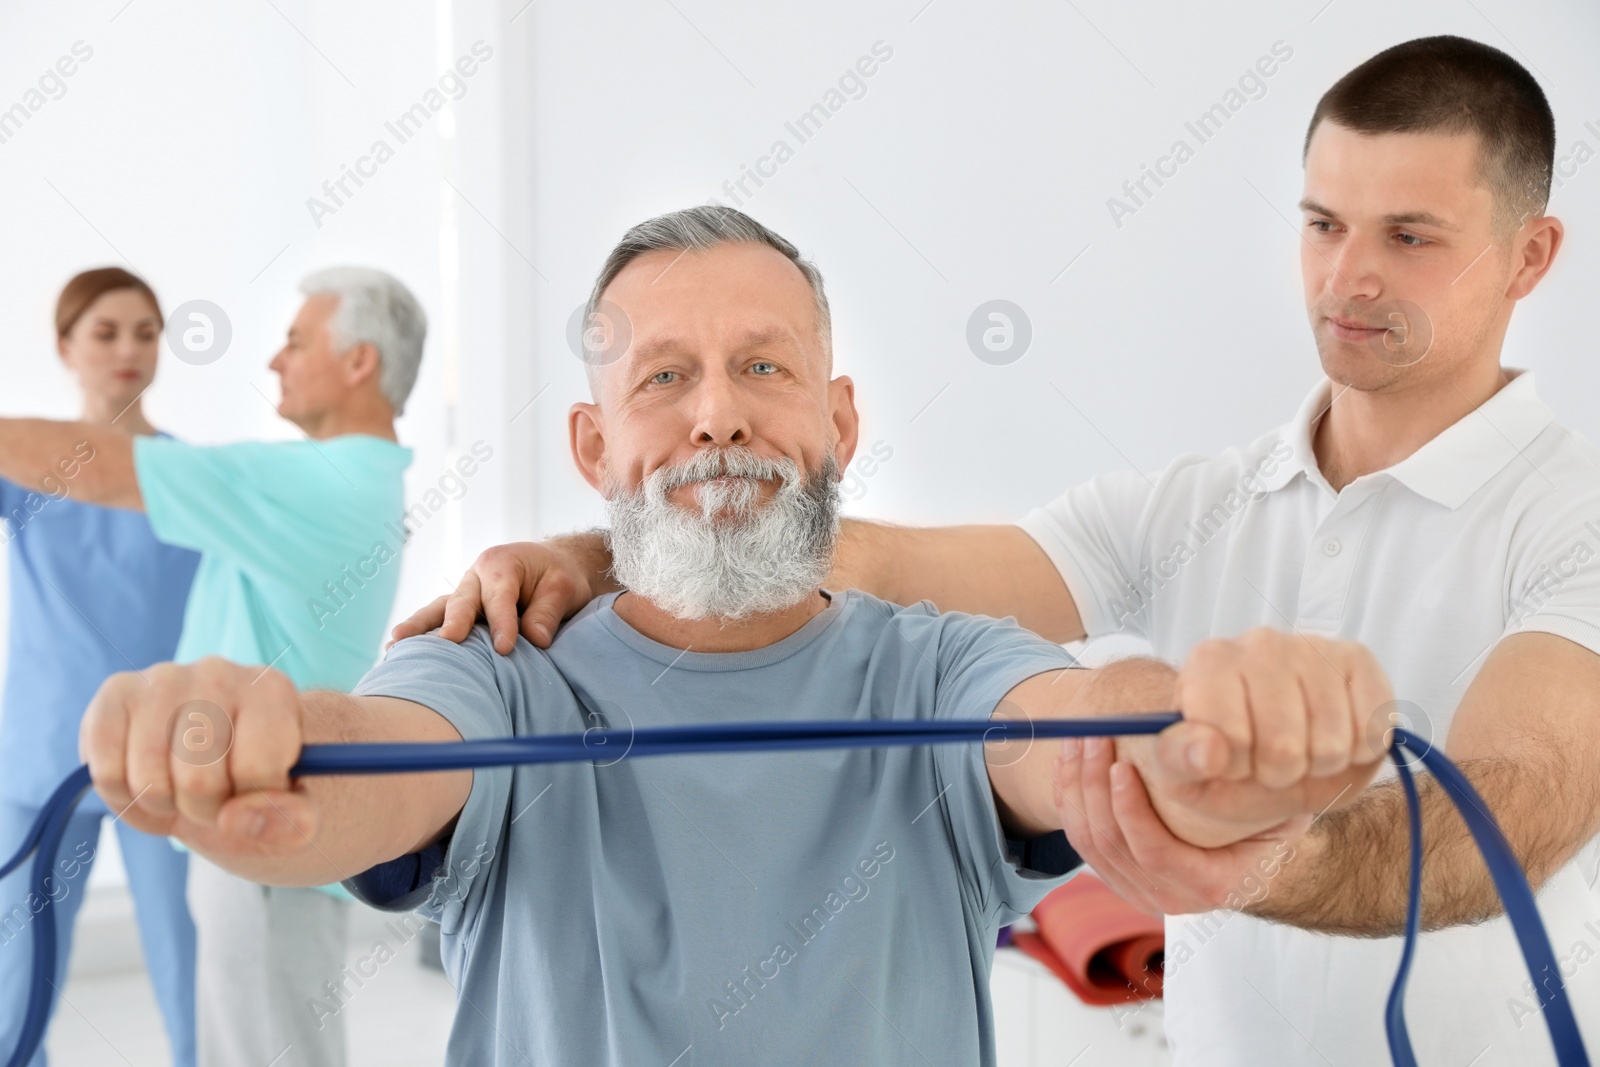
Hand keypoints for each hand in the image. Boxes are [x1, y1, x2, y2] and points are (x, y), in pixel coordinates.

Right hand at [80, 657, 316, 858]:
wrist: (215, 757)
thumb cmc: (257, 785)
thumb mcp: (293, 812)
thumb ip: (291, 821)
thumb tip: (235, 818)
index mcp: (273, 692)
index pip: (258, 770)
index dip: (251, 805)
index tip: (253, 795)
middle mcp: (220, 671)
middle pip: (198, 781)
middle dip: (204, 812)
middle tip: (213, 798)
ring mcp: (163, 678)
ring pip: (148, 782)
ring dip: (163, 808)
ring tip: (181, 789)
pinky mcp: (117, 692)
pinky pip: (105, 773)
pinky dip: (122, 799)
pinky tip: (146, 781)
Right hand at [390, 541, 593, 653]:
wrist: (553, 567)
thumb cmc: (558, 576)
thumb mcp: (563, 588)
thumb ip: (548, 612)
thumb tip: (536, 640)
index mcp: (501, 564)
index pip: (500, 597)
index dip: (502, 622)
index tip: (505, 648)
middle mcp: (476, 577)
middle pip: (461, 601)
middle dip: (454, 622)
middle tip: (446, 642)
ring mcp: (464, 594)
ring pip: (439, 610)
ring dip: (419, 628)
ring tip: (395, 646)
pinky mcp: (460, 611)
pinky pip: (439, 622)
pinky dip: (421, 635)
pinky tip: (399, 653)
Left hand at [1053, 734, 1313, 914]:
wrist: (1252, 850)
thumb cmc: (1267, 819)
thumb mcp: (1278, 806)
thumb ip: (1258, 790)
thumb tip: (1226, 752)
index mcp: (1210, 885)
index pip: (1156, 853)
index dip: (1132, 811)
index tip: (1121, 766)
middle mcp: (1170, 897)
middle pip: (1114, 845)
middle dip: (1095, 786)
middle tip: (1093, 736)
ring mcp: (1138, 890)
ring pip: (1089, 842)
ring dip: (1076, 786)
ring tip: (1078, 739)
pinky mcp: (1116, 876)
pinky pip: (1080, 840)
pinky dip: (1068, 798)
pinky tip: (1067, 762)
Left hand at [1125, 628, 1390, 845]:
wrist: (1269, 754)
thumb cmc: (1223, 762)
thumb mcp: (1184, 772)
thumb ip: (1179, 760)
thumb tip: (1207, 753)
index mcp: (1208, 663)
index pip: (1228, 738)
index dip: (1234, 767)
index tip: (1228, 760)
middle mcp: (1260, 643)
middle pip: (1283, 746)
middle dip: (1278, 773)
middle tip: (1267, 760)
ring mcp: (1312, 646)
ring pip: (1331, 743)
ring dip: (1318, 765)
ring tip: (1300, 750)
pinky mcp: (1358, 660)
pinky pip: (1374, 728)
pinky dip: (1359, 751)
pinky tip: (1336, 736)